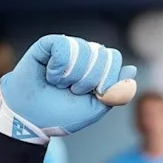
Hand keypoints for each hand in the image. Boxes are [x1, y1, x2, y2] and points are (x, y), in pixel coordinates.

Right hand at [0, 35, 135, 142]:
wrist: (31, 119)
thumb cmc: (61, 114)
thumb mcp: (95, 108)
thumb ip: (116, 92)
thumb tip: (132, 70)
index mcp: (97, 68)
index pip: (114, 58)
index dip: (107, 80)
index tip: (93, 95)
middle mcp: (83, 55)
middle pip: (102, 53)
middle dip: (89, 81)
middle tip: (72, 92)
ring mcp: (66, 48)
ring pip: (84, 50)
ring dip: (72, 76)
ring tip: (59, 85)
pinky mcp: (48, 44)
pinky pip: (64, 46)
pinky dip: (58, 68)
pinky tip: (50, 75)